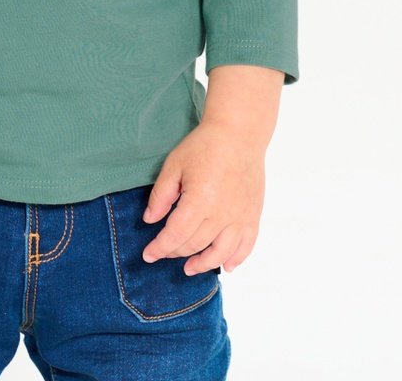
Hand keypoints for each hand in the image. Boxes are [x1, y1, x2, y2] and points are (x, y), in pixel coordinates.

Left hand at [140, 121, 265, 274]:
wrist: (239, 133)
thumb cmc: (204, 146)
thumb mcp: (174, 165)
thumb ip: (161, 195)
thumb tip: (150, 220)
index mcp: (199, 201)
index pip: (175, 235)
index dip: (159, 248)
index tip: (148, 255)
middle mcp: (221, 214)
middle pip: (195, 244)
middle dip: (176, 252)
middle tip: (165, 252)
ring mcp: (240, 216)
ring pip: (221, 253)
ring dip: (203, 263)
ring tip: (189, 268)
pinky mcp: (253, 214)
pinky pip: (246, 245)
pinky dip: (236, 259)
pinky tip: (226, 266)